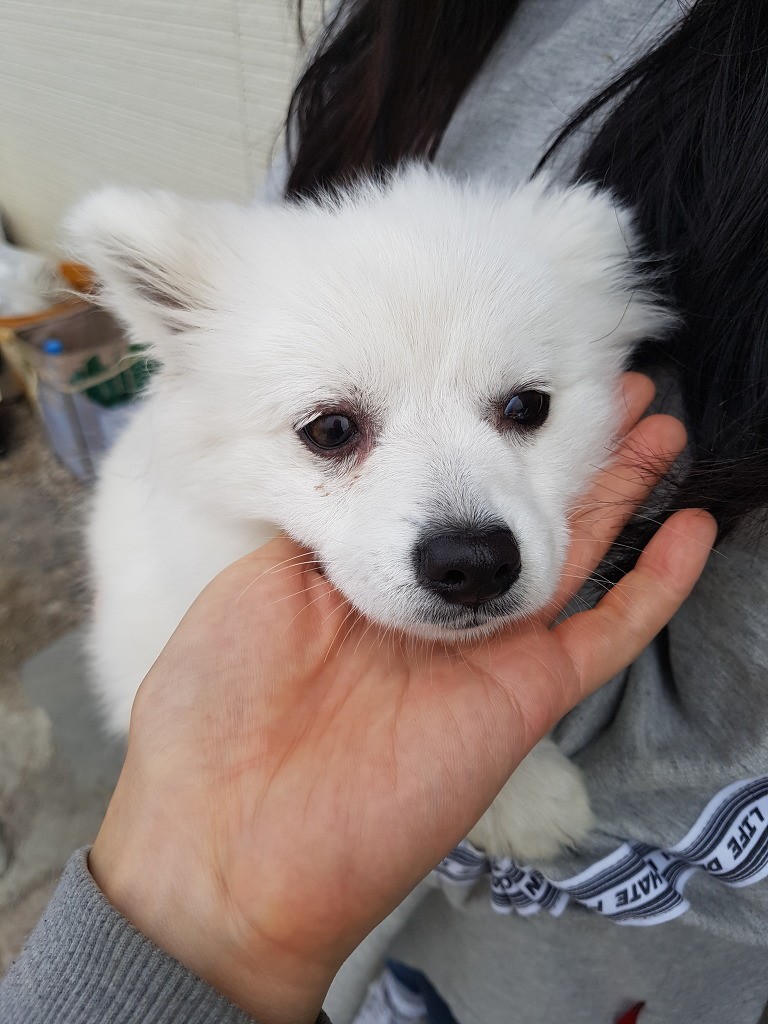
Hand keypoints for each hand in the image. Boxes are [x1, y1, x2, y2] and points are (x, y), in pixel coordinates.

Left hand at [89, 374, 715, 1023]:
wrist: (231, 835)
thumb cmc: (217, 702)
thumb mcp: (256, 581)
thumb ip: (327, 524)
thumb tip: (362, 464)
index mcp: (369, 569)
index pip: (444, 491)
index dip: (482, 438)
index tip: (508, 381)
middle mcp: (434, 603)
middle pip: (517, 513)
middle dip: (565, 449)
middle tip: (618, 386)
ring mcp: (485, 648)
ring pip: (573, 555)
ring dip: (619, 492)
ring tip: (662, 425)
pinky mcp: (526, 693)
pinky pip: (607, 634)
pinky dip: (654, 587)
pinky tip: (691, 531)